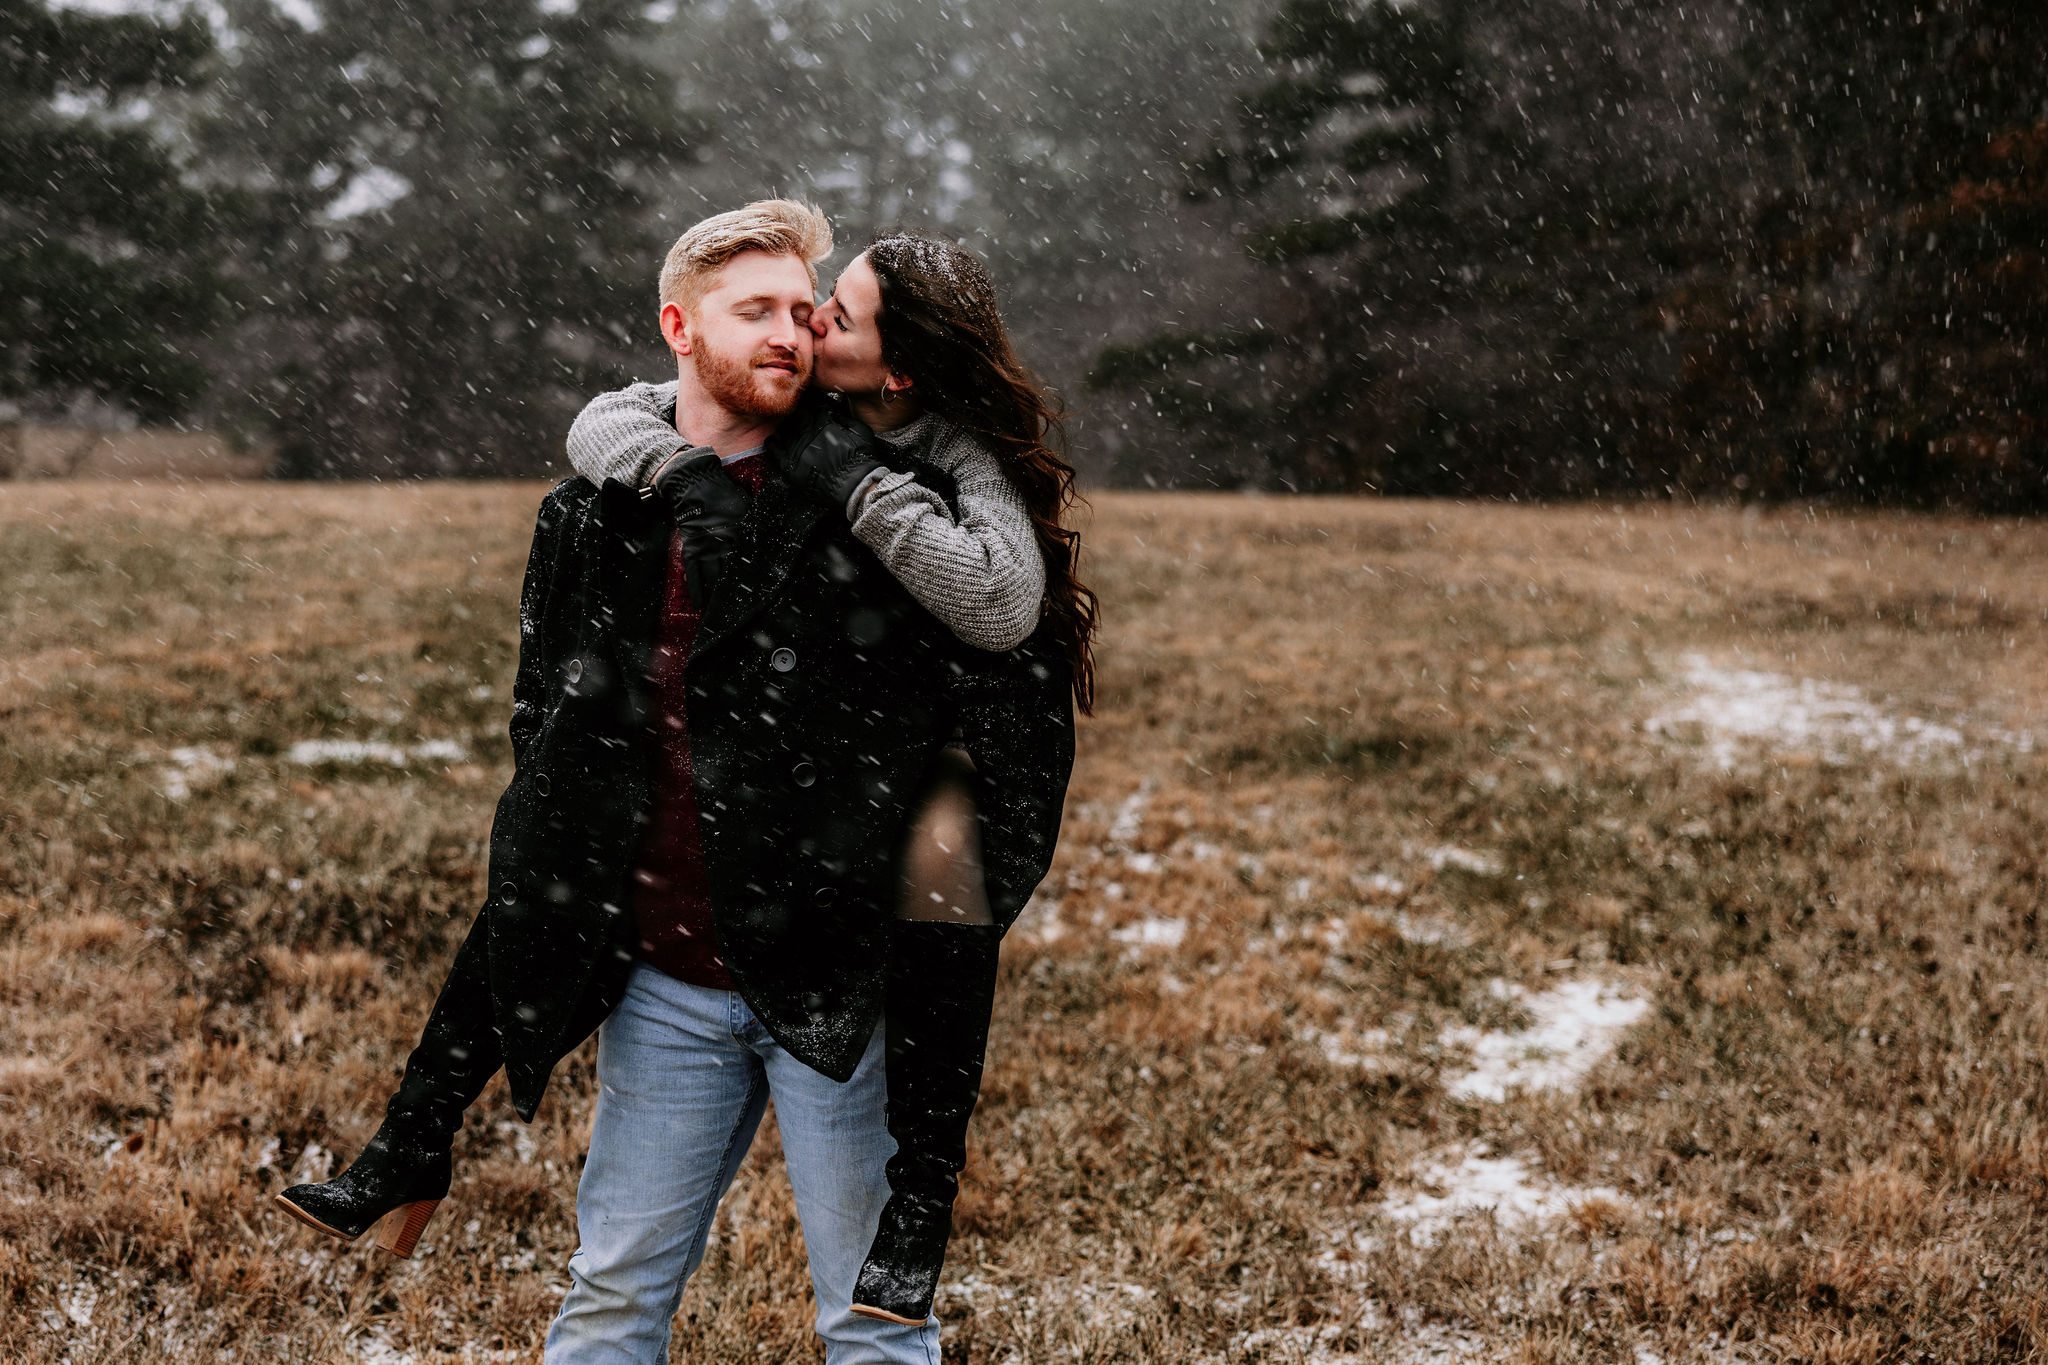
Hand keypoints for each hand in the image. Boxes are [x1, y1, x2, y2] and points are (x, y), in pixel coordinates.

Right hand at [654, 450, 751, 606]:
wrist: (696, 487)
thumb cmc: (725, 494)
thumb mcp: (748, 508)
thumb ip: (758, 523)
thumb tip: (778, 530)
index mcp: (742, 537)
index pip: (750, 563)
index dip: (756, 579)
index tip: (764, 594)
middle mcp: (725, 547)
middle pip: (732, 576)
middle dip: (737, 592)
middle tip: (743, 609)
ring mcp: (707, 551)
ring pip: (714, 579)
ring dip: (718, 596)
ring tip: (723, 612)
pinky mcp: (692, 550)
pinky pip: (693, 574)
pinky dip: (697, 590)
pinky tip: (700, 605)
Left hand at [780, 414, 887, 513]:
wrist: (856, 486)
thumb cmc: (861, 460)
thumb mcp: (861, 430)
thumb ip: (844, 417)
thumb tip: (831, 410)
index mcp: (825, 424)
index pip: (812, 408)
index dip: (811, 406)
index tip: (810, 407)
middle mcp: (809, 434)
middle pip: (796, 417)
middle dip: (797, 415)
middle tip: (798, 417)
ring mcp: (798, 450)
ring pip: (785, 430)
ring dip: (786, 427)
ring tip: (788, 428)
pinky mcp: (791, 466)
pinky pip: (775, 450)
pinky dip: (773, 442)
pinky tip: (774, 440)